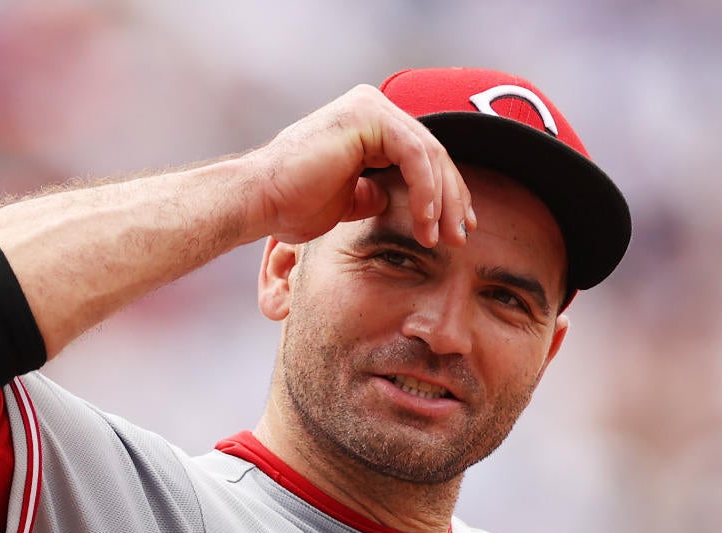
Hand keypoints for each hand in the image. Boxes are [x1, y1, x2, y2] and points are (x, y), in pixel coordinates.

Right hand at [243, 85, 475, 247]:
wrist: (260, 201)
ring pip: (429, 153)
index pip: (423, 157)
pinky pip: (415, 154)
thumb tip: (393, 197)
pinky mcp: (368, 115)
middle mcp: (372, 107)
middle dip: (452, 198)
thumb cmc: (291, 205)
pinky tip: (425, 220)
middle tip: (461, 236)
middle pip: (432, 153)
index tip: (457, 229)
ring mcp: (370, 106)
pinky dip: (426, 190)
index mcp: (368, 124)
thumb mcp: (347, 201)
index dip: (445, 194)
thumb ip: (373, 192)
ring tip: (443, 237)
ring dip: (442, 200)